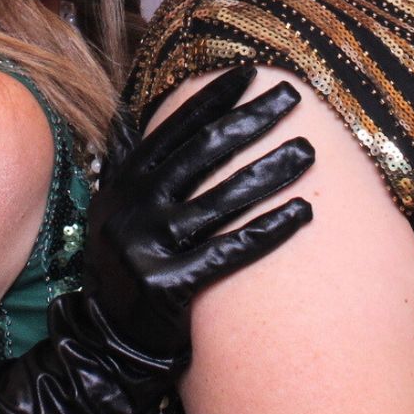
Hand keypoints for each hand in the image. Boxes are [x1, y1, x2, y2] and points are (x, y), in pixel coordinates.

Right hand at [86, 66, 315, 361]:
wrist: (106, 339)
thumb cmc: (129, 263)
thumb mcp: (118, 208)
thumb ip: (135, 164)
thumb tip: (148, 112)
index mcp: (123, 181)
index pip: (174, 129)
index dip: (213, 99)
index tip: (251, 74)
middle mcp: (133, 207)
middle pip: (202, 153)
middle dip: (251, 120)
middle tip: (292, 97)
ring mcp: (148, 246)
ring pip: (220, 200)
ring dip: (269, 171)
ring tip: (307, 151)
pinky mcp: (168, 286)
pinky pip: (228, 252)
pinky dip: (268, 230)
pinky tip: (303, 213)